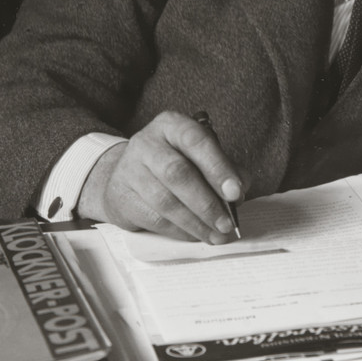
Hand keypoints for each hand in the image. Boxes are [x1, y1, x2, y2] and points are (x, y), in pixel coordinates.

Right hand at [78, 111, 244, 240]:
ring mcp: (130, 170)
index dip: (217, 167)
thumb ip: (223, 168)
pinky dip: (180, 231)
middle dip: (207, 203)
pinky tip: (195, 235)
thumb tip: (239, 191)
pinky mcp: (122, 198)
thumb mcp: (198, 155)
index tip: (235, 192)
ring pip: (165, 201)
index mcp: (171, 125)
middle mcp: (147, 143)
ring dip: (196, 223)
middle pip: (177, 173)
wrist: (124, 175)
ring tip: (216, 235)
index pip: (195, 140)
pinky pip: (154, 219)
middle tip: (227, 222)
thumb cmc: (171, 162)